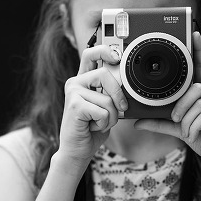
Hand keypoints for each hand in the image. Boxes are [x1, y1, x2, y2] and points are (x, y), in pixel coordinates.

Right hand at [56, 44, 128, 171]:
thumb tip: (127, 85)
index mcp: (83, 81)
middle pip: (105, 75)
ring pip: (107, 99)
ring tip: (98, 122)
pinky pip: (103, 112)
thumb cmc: (92, 130)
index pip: (90, 55)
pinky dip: (104, 124)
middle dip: (118, 95)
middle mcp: (75, 83)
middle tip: (120, 109)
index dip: (104, 50)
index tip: (116, 55)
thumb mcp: (105, 107)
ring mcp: (73, 93)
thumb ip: (111, 94)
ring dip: (111, 117)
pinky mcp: (75, 105)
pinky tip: (92, 127)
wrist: (77, 151)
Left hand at [133, 31, 200, 181]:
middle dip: (180, 106)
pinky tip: (195, 136)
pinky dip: (195, 127)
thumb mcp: (179, 130)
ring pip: (198, 103)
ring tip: (187, 132)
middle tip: (175, 120)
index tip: (194, 34)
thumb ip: (160, 123)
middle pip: (194, 88)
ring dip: (187, 121)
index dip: (199, 51)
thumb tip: (137, 121)